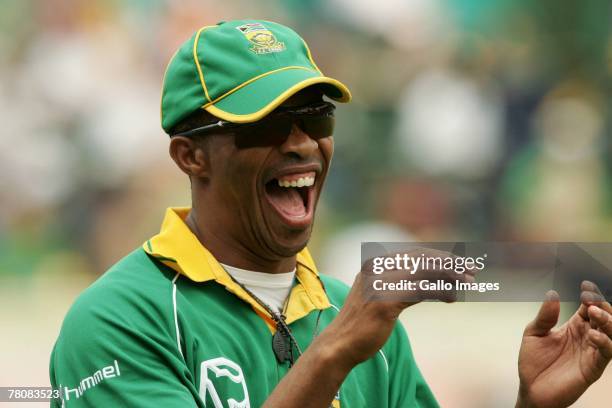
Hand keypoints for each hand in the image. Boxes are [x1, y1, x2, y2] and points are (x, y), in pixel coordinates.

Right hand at [322, 249, 474, 367]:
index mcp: (374, 264)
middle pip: (422, 258)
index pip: (415, 254)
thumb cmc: (363, 323)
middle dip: (450, 264)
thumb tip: (436, 281)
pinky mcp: (385, 302)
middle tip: (471, 272)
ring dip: (450, 276)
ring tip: (469, 283)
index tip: (461, 266)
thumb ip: (402, 284)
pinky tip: (452, 298)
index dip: (441, 258)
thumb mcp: (381, 296)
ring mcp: (380, 284)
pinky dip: (440, 291)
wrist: (340, 344)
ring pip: (424, 271)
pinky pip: (420, 291)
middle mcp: (376, 268)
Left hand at [516, 281, 611, 407]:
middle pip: (604, 318)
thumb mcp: (533, 333)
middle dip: (602, 305)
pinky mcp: (592, 368)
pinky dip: (604, 342)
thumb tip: (553, 294)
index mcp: (574, 326)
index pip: (589, 307)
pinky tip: (593, 335)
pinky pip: (606, 354)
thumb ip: (544, 316)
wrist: (530, 388)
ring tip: (595, 312)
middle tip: (591, 298)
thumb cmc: (533, 362)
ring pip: (611, 334)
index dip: (591, 295)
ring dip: (608, 321)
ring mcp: (591, 352)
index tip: (586, 286)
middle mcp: (586, 337)